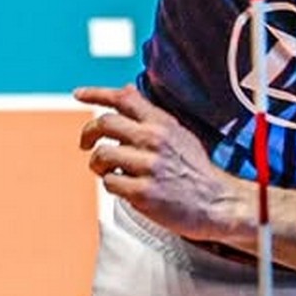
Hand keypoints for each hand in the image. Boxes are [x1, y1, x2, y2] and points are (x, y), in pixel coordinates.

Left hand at [75, 82, 252, 246]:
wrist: (217, 203)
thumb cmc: (194, 170)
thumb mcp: (178, 133)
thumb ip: (151, 116)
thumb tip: (125, 91)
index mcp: (162, 124)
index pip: (123, 98)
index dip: (96, 93)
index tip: (79, 95)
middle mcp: (155, 140)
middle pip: (104, 122)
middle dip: (88, 133)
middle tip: (85, 144)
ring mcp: (148, 167)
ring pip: (101, 155)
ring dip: (97, 164)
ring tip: (108, 171)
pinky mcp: (143, 193)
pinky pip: (109, 183)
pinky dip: (111, 185)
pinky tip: (123, 187)